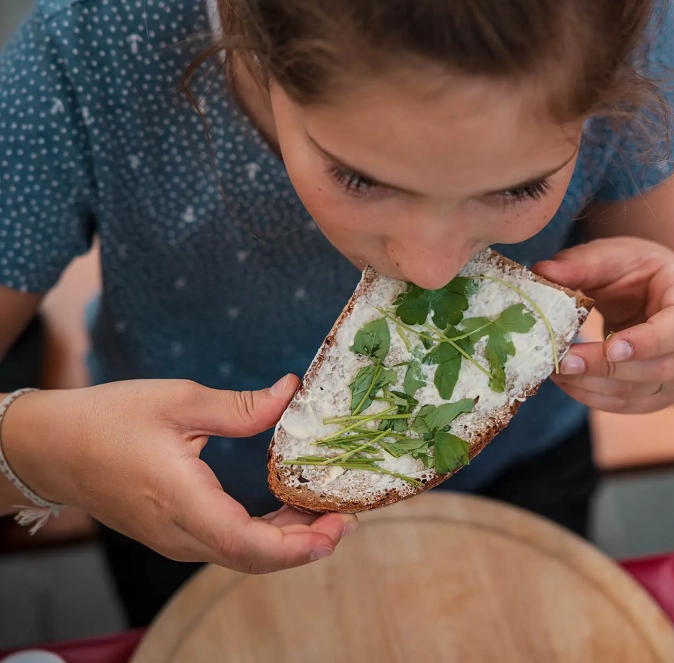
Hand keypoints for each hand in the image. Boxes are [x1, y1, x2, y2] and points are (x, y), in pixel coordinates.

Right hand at [2, 376, 355, 572]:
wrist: (48, 447)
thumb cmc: (107, 420)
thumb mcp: (178, 401)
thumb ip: (241, 407)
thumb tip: (292, 392)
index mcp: (182, 502)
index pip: (249, 545)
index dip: (299, 545)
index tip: (337, 528)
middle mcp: (179, 533)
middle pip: (253, 558)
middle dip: (306, 544)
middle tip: (346, 517)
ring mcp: (174, 539)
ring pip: (241, 554)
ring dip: (287, 539)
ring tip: (326, 509)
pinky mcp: (172, 533)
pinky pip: (226, 544)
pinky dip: (263, 533)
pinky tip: (286, 507)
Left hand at [534, 237, 673, 413]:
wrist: (657, 292)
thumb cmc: (638, 269)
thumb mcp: (613, 254)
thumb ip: (580, 263)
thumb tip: (542, 273)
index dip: (650, 341)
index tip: (610, 347)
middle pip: (662, 367)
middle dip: (608, 368)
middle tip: (564, 362)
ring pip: (644, 392)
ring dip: (596, 386)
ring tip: (557, 371)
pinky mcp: (663, 392)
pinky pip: (633, 404)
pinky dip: (597, 398)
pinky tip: (569, 384)